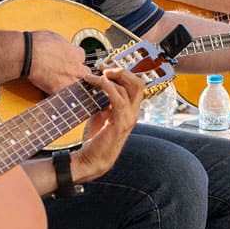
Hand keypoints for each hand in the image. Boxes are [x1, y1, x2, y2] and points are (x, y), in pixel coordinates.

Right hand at [28, 30, 92, 92]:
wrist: (26, 55)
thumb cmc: (37, 43)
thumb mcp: (56, 38)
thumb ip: (65, 45)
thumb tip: (65, 47)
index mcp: (76, 54)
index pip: (82, 58)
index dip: (74, 58)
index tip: (68, 59)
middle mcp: (75, 67)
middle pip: (85, 72)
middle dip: (78, 71)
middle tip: (68, 70)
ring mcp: (67, 79)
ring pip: (78, 85)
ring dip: (72, 82)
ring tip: (63, 79)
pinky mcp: (58, 89)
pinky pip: (65, 92)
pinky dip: (61, 90)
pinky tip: (54, 85)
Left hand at [74, 67, 144, 181]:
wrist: (91, 160)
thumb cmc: (95, 140)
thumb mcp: (100, 116)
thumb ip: (104, 102)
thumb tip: (97, 86)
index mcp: (130, 110)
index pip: (134, 85)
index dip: (122, 73)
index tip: (104, 68)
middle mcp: (133, 113)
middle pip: (138, 83)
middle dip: (121, 71)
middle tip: (103, 68)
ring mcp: (129, 118)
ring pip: (131, 87)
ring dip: (111, 77)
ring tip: (94, 76)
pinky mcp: (120, 122)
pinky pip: (118, 99)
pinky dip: (108, 87)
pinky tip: (98, 83)